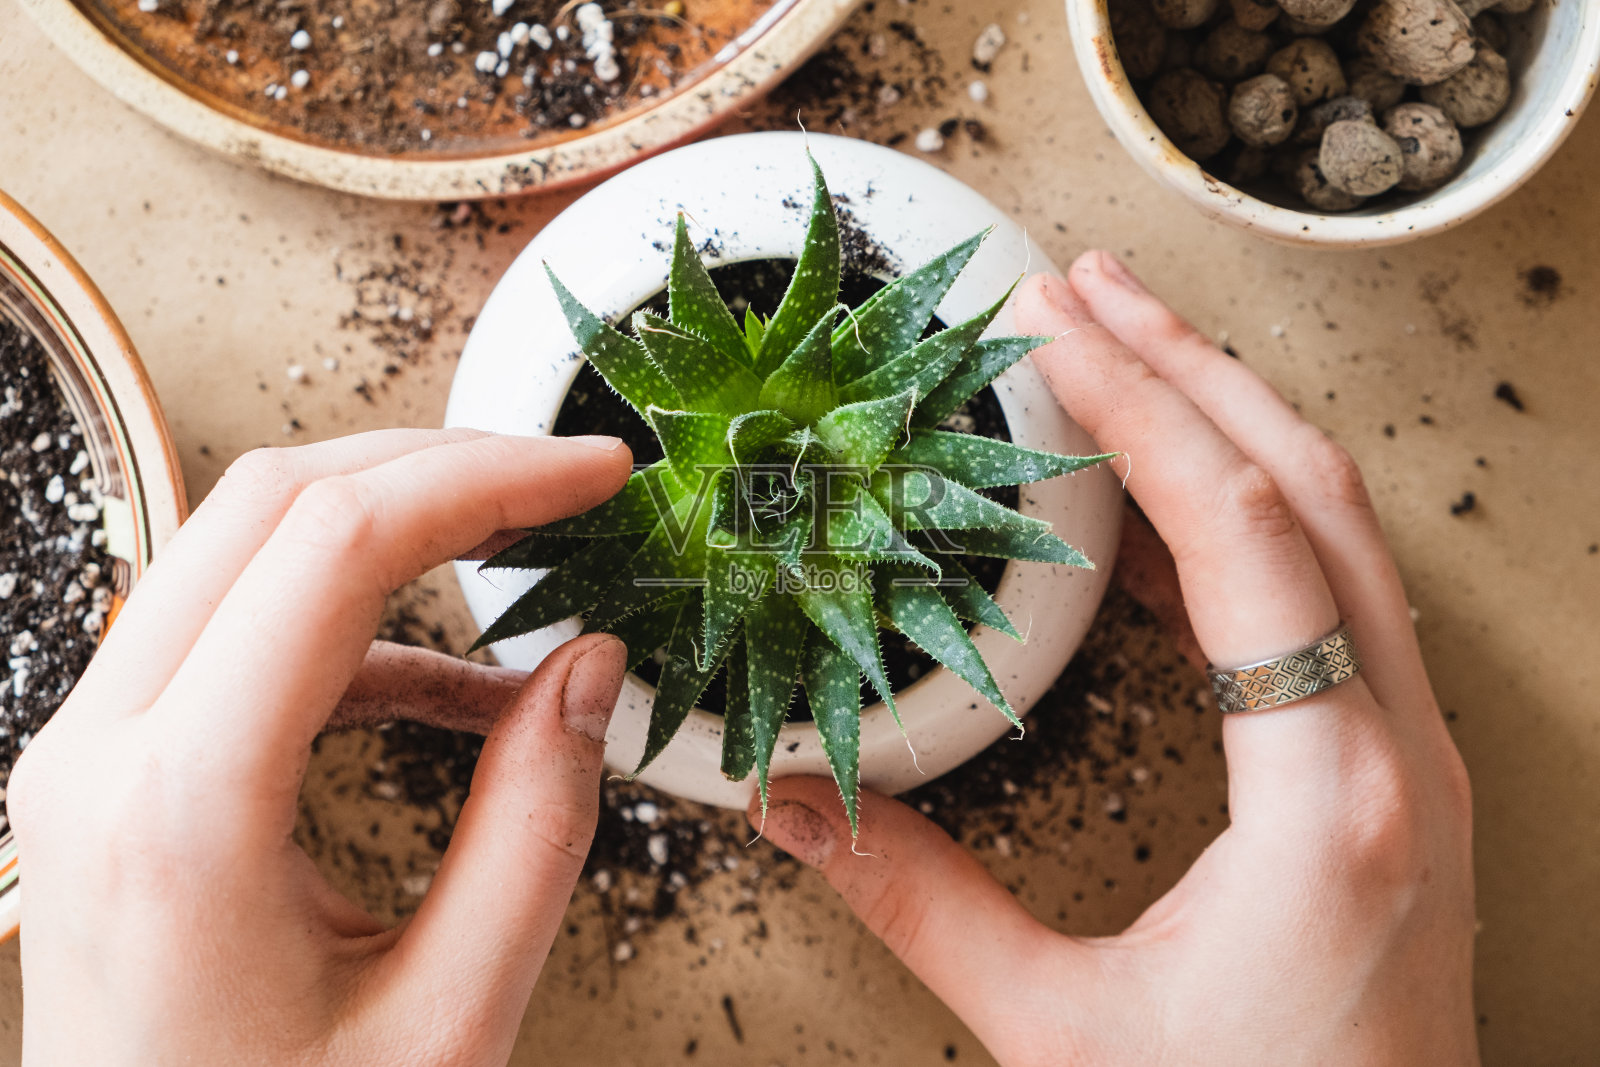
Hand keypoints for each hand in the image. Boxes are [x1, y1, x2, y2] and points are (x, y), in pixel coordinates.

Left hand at [7, 429, 633, 1065]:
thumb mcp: (449, 1016)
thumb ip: (537, 826)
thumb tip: (591, 668)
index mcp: (180, 809)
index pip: (335, 548)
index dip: (486, 482)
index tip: (594, 473)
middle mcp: (102, 754)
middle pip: (271, 503)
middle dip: (438, 466)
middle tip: (564, 480)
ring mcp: (88, 755)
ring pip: (241, 546)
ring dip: (393, 530)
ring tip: (523, 554)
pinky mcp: (112, 772)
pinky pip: (239, 637)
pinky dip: (360, 630)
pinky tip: (463, 692)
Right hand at [751, 253, 1476, 1065]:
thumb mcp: (1064, 1033)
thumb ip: (924, 906)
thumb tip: (799, 806)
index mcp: (1330, 798)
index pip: (1246, 538)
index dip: (1144, 414)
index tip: (1056, 334)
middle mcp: (1397, 752)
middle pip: (1310, 491)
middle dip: (1191, 367)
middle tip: (1086, 287)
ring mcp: (1409, 755)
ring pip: (1334, 531)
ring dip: (1222, 425)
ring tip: (1114, 355)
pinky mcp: (1390, 773)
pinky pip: (1324, 597)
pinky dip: (1235, 519)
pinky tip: (1147, 510)